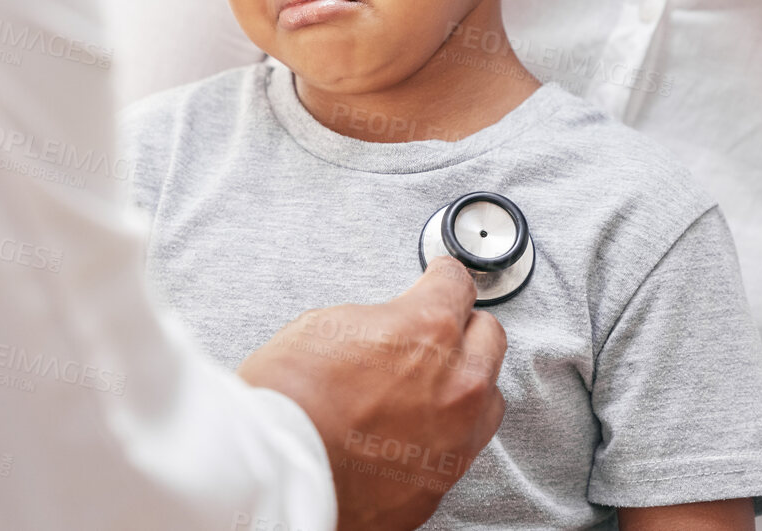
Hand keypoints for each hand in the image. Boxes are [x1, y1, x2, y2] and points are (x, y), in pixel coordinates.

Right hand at [238, 257, 507, 530]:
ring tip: (432, 385)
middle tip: (439, 331)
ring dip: (466, 384)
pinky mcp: (442, 482)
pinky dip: (444, 434)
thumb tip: (389, 327)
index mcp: (430, 330)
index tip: (441, 281)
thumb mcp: (328, 325)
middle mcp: (456, 384)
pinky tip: (413, 429)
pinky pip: (463, 447)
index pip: (458, 285)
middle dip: (464, 329)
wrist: (272, 473)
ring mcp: (455, 438)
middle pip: (489, 337)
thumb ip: (380, 320)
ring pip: (489, 396)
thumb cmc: (286, 402)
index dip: (442, 279)